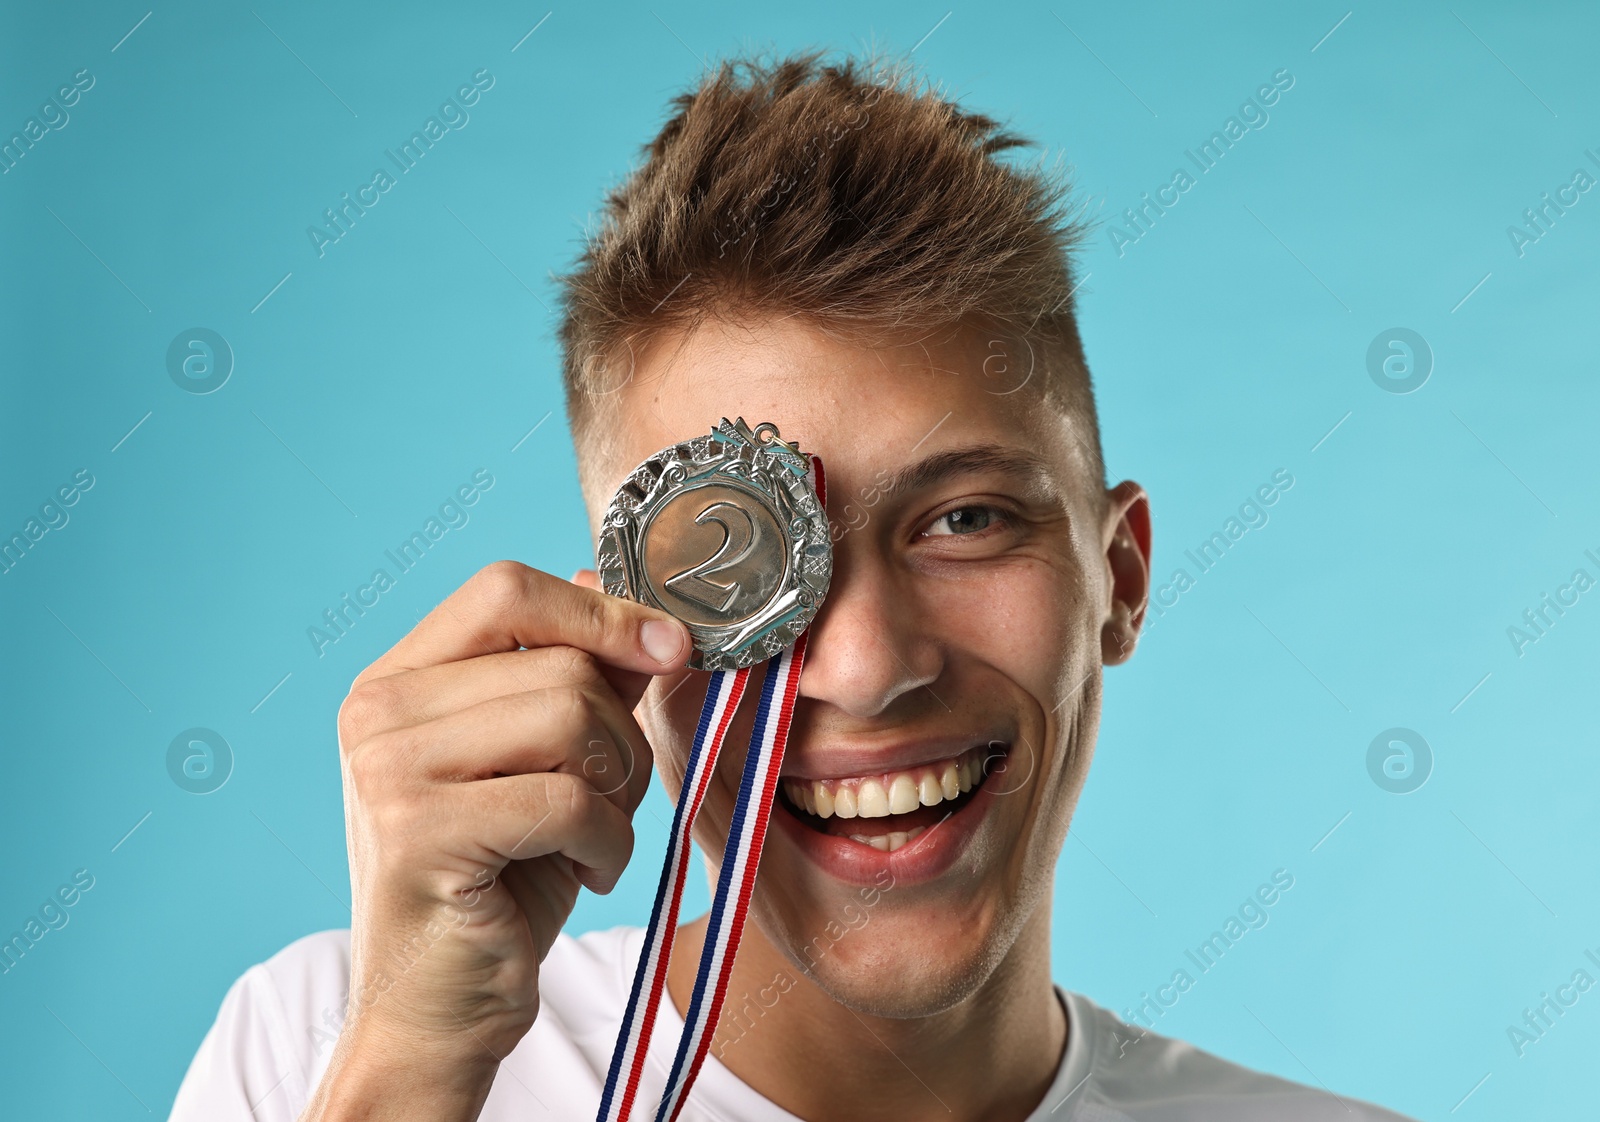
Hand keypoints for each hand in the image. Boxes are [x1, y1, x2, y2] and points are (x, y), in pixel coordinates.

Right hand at [301, 561, 689, 1119]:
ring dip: (617, 789)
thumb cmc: (503, 881)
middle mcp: (377, 710)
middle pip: (558, 664)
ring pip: (569, 719)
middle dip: (621, 736)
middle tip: (610, 800)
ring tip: (592, 837)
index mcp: (399, 678)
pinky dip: (607, 843)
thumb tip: (646, 615)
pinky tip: (586, 873)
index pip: (505, 589)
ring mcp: (387, 769)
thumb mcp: (553, 765)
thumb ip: (587, 683)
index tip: (671, 646)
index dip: (600, 612)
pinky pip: (567, 800)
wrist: (441, 1008)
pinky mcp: (417, 833)